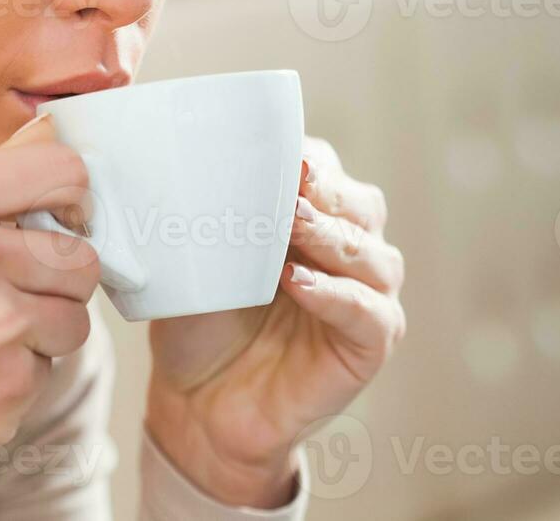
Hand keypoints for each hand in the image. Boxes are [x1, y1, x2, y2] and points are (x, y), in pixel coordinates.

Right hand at [0, 114, 100, 519]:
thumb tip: (48, 140)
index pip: (60, 170)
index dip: (72, 201)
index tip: (63, 223)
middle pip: (81, 254)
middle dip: (57, 282)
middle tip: (6, 301)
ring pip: (75, 314)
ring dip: (43, 333)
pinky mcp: (10, 381)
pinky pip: (50, 369)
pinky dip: (18, 379)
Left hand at [144, 135, 405, 506]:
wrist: (196, 404)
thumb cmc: (200, 323)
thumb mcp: (198, 259)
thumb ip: (210, 215)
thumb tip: (185, 163)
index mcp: (312, 220)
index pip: (326, 171)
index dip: (307, 159)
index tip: (279, 154)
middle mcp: (348, 252)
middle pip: (361, 205)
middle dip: (327, 192)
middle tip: (290, 186)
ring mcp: (365, 298)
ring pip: (374, 255)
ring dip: (333, 237)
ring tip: (291, 229)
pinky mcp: (371, 345)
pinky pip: (370, 313)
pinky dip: (337, 294)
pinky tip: (298, 283)